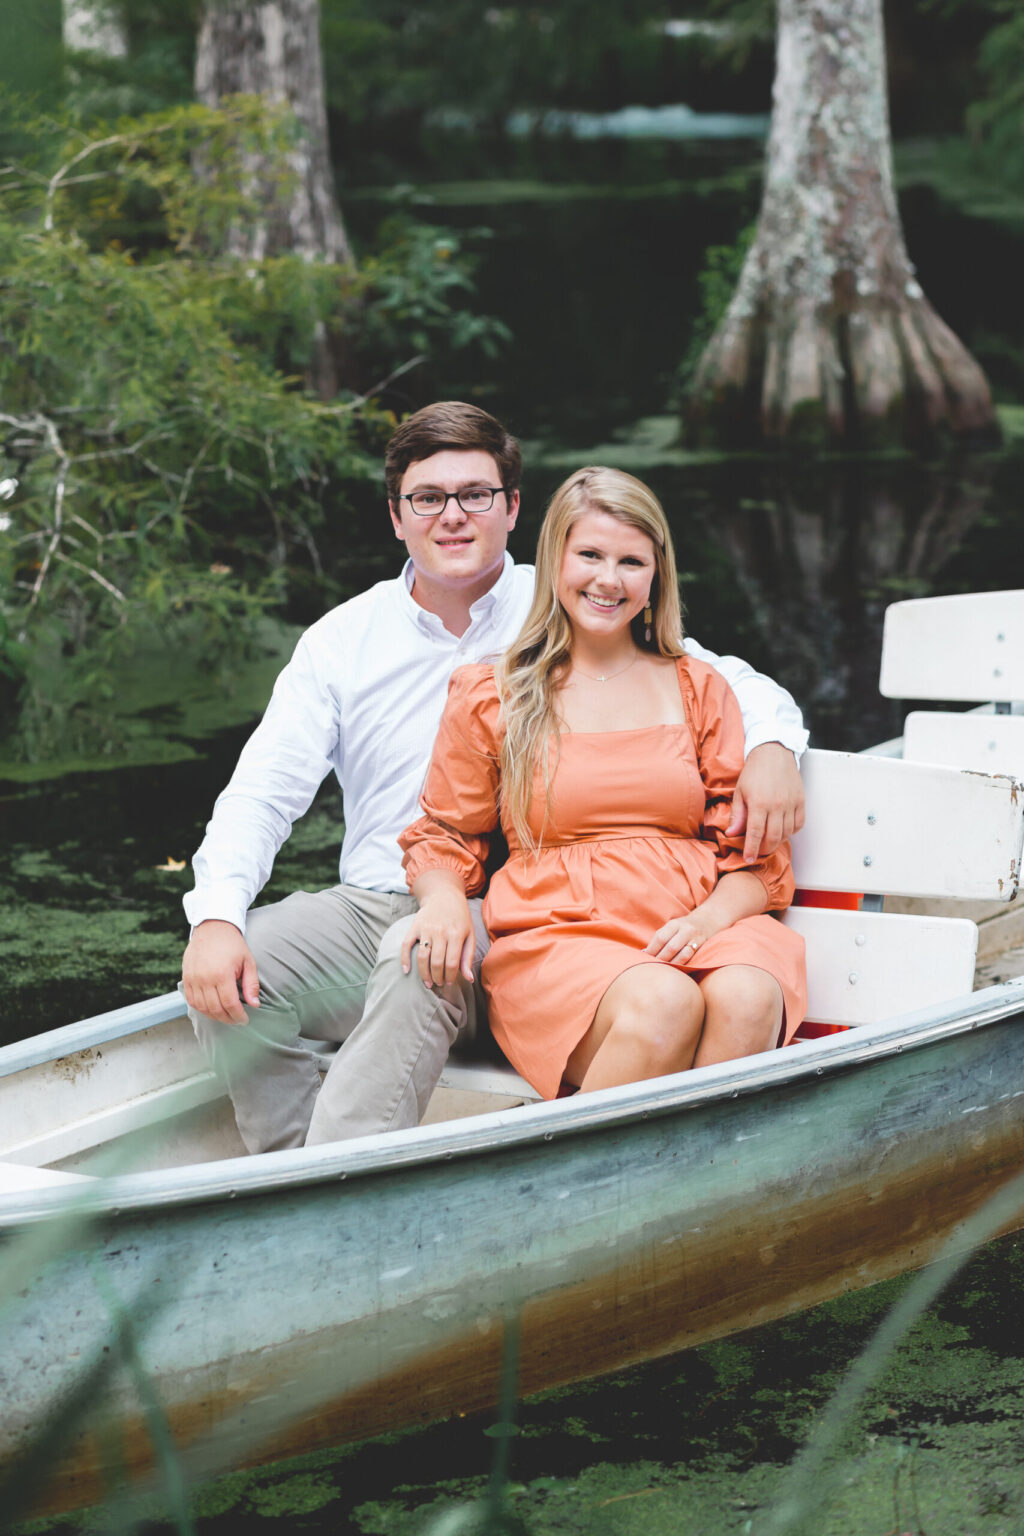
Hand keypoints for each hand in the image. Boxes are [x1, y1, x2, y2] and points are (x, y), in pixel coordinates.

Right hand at [182, 919, 259, 1024]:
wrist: (213, 928)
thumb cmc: (233, 944)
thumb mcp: (248, 961)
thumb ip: (251, 984)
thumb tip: (254, 1005)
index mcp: (222, 974)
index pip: (230, 1004)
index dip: (238, 1016)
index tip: (245, 1020)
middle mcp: (205, 978)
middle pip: (215, 1009)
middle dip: (228, 1019)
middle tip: (237, 1020)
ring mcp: (193, 978)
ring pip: (202, 1007)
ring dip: (214, 1016)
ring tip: (225, 1016)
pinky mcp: (186, 978)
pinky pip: (191, 1000)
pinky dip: (201, 1008)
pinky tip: (211, 1009)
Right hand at [400, 890, 474, 990]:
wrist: (445, 895)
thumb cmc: (460, 918)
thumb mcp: (470, 935)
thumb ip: (468, 957)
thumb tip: (469, 979)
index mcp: (456, 934)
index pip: (451, 963)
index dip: (449, 977)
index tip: (449, 983)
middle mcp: (441, 931)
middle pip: (436, 962)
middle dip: (437, 978)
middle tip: (438, 984)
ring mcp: (426, 928)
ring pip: (422, 957)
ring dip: (423, 973)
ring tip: (427, 983)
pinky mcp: (415, 926)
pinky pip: (406, 945)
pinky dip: (404, 959)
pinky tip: (406, 970)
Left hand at [645, 915, 712, 963]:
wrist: (707, 921)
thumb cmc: (683, 928)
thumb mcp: (672, 927)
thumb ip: (661, 938)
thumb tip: (645, 953)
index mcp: (674, 924)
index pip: (660, 938)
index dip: (652, 950)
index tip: (644, 958)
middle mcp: (685, 929)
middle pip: (670, 948)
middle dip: (660, 959)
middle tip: (653, 966)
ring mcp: (695, 938)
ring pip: (682, 955)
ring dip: (672, 964)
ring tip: (664, 968)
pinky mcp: (702, 945)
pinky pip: (691, 958)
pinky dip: (682, 964)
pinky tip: (675, 968)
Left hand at [728, 742, 804, 861]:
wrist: (773, 753)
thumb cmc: (754, 772)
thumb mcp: (740, 792)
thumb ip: (737, 815)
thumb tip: (731, 834)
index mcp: (759, 803)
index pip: (755, 834)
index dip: (751, 849)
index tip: (748, 859)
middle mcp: (777, 805)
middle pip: (773, 837)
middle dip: (765, 849)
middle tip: (758, 852)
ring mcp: (791, 803)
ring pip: (787, 833)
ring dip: (777, 841)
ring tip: (768, 840)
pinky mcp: (801, 801)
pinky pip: (799, 824)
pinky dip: (791, 831)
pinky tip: (782, 830)